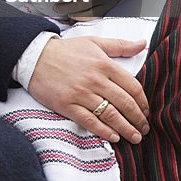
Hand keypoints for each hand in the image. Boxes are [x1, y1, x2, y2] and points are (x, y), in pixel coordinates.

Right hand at [27, 36, 148, 143]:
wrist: (34, 56)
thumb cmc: (65, 51)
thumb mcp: (93, 43)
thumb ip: (119, 45)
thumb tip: (142, 44)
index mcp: (103, 64)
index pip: (133, 87)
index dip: (143, 102)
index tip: (146, 111)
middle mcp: (94, 80)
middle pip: (125, 104)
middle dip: (138, 119)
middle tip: (144, 128)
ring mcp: (80, 94)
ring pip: (110, 115)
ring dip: (126, 129)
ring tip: (135, 137)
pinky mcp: (67, 105)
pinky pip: (90, 122)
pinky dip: (104, 131)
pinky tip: (114, 137)